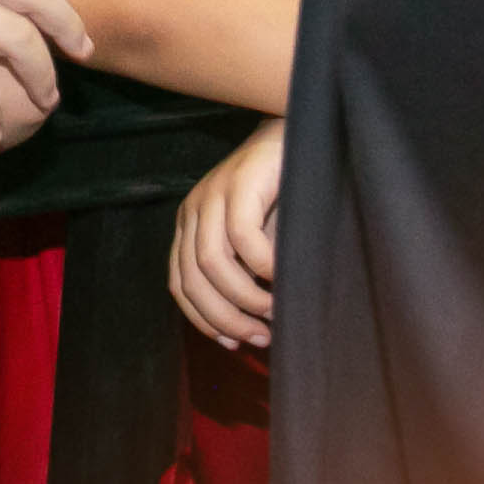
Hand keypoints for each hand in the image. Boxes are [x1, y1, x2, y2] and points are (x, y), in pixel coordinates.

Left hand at [169, 118, 283, 349]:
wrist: (303, 139)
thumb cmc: (286, 198)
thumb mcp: (258, 243)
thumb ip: (246, 275)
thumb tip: (249, 329)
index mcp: (191, 226)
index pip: (180, 284)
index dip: (204, 320)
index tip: (234, 344)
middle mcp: (193, 210)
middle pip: (191, 279)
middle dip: (225, 318)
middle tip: (260, 337)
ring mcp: (213, 193)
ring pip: (212, 263)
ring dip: (243, 298)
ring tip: (272, 312)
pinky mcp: (239, 182)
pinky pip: (242, 237)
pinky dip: (262, 266)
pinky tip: (281, 278)